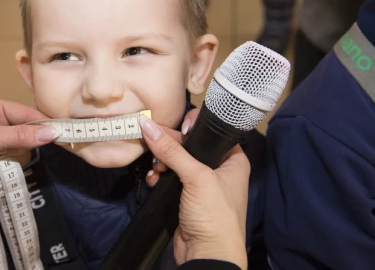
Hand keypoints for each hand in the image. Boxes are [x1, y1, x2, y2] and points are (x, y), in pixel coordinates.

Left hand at [0, 96, 57, 205]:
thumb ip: (20, 136)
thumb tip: (53, 131)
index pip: (29, 113)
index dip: (45, 125)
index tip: (66, 136)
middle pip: (29, 133)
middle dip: (24, 146)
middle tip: (9, 153)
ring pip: (23, 152)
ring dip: (14, 161)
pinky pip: (14, 165)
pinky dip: (9, 171)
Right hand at [140, 114, 248, 269]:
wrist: (208, 256)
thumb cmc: (215, 215)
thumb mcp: (196, 177)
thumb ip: (172, 150)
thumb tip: (147, 124)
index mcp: (232, 159)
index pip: (210, 131)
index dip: (191, 126)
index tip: (174, 127)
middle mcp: (218, 168)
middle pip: (188, 145)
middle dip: (169, 146)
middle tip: (155, 145)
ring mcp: (200, 184)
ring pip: (175, 161)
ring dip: (161, 162)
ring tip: (156, 168)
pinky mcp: (184, 196)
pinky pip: (168, 177)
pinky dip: (159, 176)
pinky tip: (154, 179)